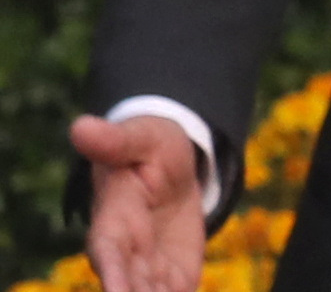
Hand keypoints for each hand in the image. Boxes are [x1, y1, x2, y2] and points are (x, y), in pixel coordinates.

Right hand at [71, 115, 204, 291]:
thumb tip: (80, 127)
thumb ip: (115, 141)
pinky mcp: (176, 273)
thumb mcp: (142, 138)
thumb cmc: (151, 146)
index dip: (113, 273)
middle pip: (130, 285)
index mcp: (114, 219)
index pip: (107, 251)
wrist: (176, 165)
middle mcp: (128, 251)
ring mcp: (151, 266)